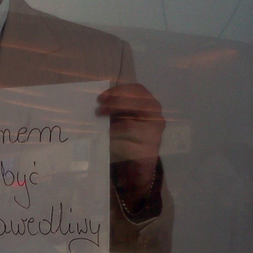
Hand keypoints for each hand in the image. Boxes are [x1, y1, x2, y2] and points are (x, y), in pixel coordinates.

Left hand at [96, 84, 164, 208]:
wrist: (138, 163)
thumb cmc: (128, 135)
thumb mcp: (122, 119)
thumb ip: (115, 109)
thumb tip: (97, 103)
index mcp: (150, 105)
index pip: (138, 90)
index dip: (118, 91)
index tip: (101, 98)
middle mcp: (156, 118)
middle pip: (136, 105)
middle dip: (115, 105)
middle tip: (98, 111)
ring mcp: (154, 136)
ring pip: (128, 127)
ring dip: (111, 128)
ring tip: (101, 131)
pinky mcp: (148, 153)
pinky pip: (126, 146)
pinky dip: (114, 145)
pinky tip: (108, 145)